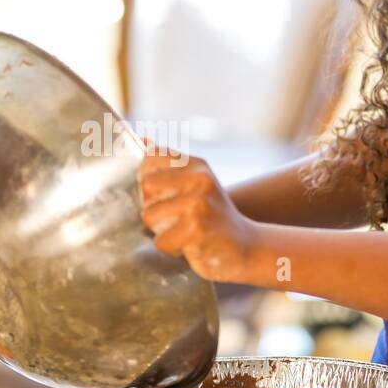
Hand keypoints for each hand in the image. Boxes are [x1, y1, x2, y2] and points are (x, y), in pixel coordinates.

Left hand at [137, 142, 257, 282]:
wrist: (245, 245)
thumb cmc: (212, 215)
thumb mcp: (196, 183)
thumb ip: (169, 164)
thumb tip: (143, 139)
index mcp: (197, 166)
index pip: (152, 155)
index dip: (147, 176)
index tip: (161, 191)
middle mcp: (199, 179)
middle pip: (146, 185)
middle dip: (152, 205)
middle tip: (174, 215)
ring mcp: (198, 204)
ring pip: (149, 215)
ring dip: (161, 230)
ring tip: (183, 230)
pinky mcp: (195, 229)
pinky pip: (161, 240)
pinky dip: (171, 248)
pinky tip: (190, 244)